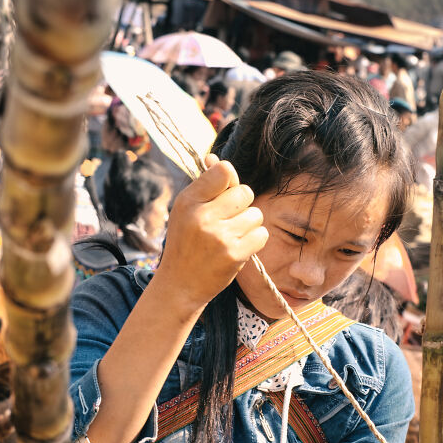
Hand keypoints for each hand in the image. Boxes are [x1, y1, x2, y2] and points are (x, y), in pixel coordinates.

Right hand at [154, 154, 267, 310]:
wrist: (180, 284)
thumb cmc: (185, 243)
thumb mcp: (185, 211)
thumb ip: (203, 186)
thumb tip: (215, 158)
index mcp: (188, 201)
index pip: (223, 171)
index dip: (229, 180)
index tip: (223, 193)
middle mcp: (203, 216)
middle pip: (245, 192)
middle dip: (242, 204)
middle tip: (228, 219)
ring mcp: (220, 236)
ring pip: (256, 214)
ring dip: (249, 224)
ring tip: (231, 235)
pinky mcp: (235, 254)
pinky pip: (261, 235)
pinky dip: (254, 240)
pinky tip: (239, 247)